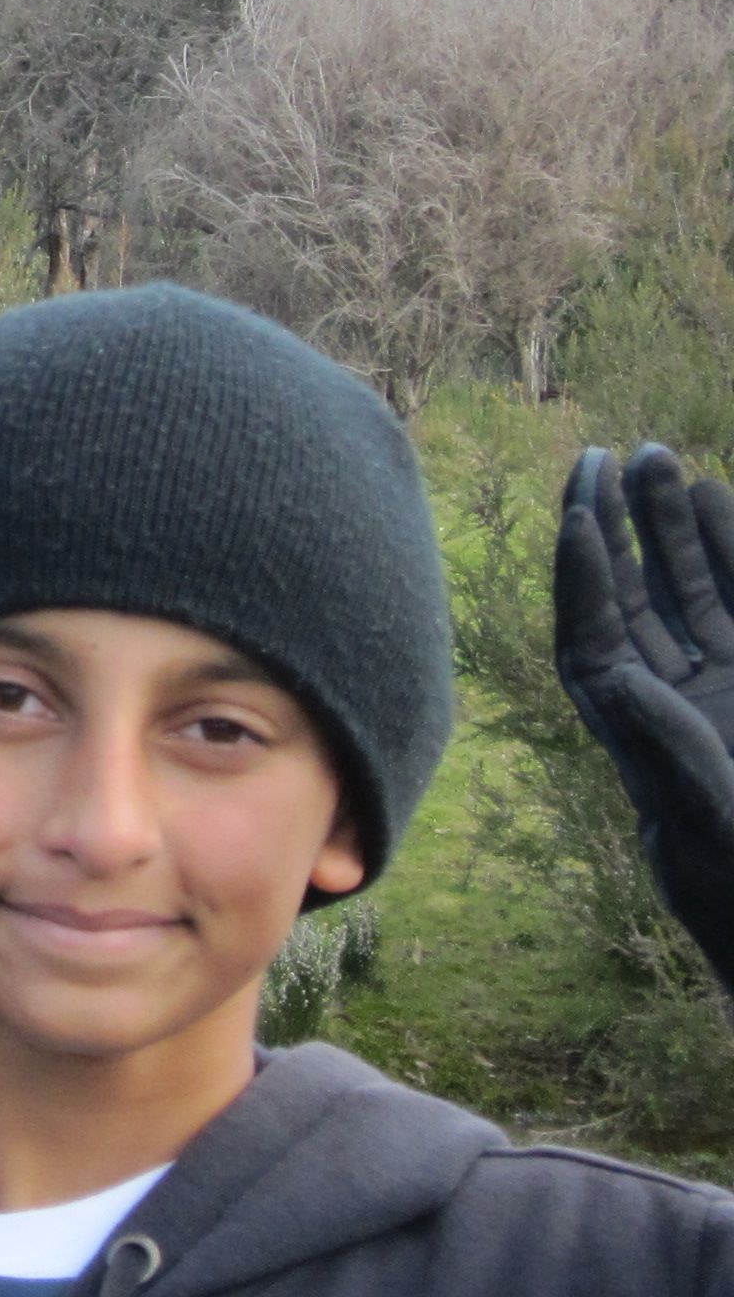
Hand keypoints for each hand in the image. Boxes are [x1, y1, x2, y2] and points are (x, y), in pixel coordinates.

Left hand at [553, 444, 733, 994]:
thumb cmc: (723, 841)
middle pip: (624, 591)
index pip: (587, 629)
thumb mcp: (693, 796)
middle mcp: (653, 682)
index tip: (577, 520)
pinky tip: (713, 493)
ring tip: (656, 456)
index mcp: (620, 715)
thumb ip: (657, 738)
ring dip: (667, 522)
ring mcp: (705, 670)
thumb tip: (615, 679)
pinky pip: (727, 597)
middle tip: (603, 455)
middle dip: (614, 525)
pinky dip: (723, 549)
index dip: (582, 577)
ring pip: (679, 582)